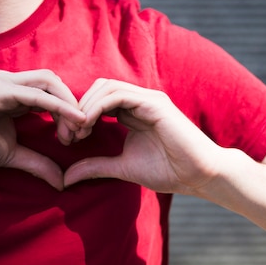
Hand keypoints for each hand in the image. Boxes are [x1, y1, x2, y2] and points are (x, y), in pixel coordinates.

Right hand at [0, 70, 84, 189]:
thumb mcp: (12, 155)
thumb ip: (37, 163)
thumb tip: (62, 182)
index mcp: (14, 92)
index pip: (52, 92)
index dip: (69, 111)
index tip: (76, 138)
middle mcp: (10, 82)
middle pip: (56, 83)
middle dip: (73, 106)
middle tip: (81, 134)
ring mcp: (4, 83)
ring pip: (50, 83)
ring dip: (70, 105)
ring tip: (79, 129)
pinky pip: (37, 95)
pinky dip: (59, 106)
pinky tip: (74, 120)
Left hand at [64, 79, 222, 194]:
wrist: (199, 175)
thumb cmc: (168, 171)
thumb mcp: (122, 167)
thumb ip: (96, 166)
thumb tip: (66, 178)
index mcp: (132, 111)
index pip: (97, 100)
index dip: (78, 116)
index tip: (67, 141)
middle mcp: (139, 100)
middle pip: (98, 88)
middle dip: (77, 109)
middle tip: (67, 136)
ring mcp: (147, 99)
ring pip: (105, 87)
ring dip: (85, 107)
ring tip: (77, 132)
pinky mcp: (154, 103)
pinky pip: (118, 95)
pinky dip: (98, 107)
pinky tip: (88, 125)